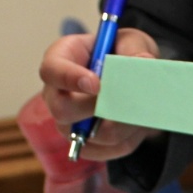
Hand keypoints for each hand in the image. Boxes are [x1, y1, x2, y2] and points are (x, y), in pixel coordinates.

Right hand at [38, 29, 161, 160]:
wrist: (131, 80)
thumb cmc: (122, 54)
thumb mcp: (131, 41)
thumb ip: (135, 48)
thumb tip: (142, 62)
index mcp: (61, 60)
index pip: (51, 70)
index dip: (69, 78)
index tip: (96, 84)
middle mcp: (57, 94)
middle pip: (62, 110)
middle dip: (96, 107)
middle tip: (124, 100)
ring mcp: (68, 123)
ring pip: (91, 135)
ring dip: (122, 123)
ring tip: (142, 108)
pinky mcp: (87, 145)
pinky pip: (107, 151)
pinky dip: (128, 139)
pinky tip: (138, 123)